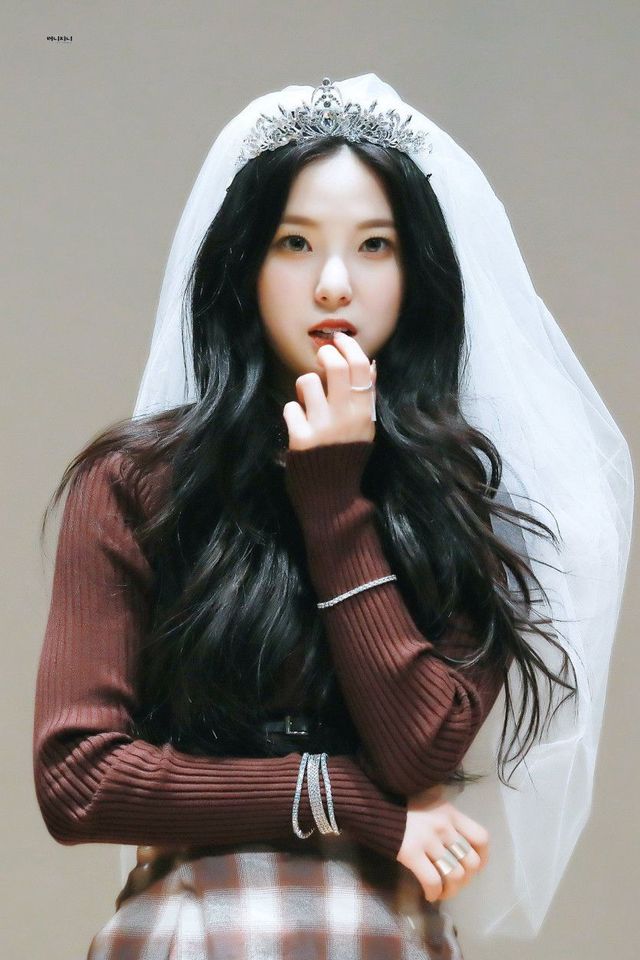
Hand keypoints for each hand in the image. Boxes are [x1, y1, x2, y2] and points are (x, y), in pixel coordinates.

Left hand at [282, 331, 376, 450]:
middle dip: (325, 354)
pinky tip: (299, 426)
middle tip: (321, 357)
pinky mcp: (301, 438)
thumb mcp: (365, 429)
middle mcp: (346, 417)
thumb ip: (366, 398)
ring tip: (308, 401)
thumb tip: (371, 364)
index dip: (349, 347)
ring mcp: (323, 427)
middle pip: (336, 366)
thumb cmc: (347, 459)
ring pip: (307, 381)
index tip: (339, 339)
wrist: (331, 498)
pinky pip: (291, 407)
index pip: (361, 368)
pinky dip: (293, 413)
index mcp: (364, 414)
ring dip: (305, 387)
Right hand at [396, 784, 488, 902]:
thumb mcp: (429, 799)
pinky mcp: (411, 852)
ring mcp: (428, 839)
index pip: (481, 838)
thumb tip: (454, 832)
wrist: (372, 801)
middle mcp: (444, 825)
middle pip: (471, 862)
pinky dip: (434, 893)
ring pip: (455, 875)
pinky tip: (429, 895)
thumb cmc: (399, 801)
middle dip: (466, 880)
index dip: (482, 857)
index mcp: (450, 812)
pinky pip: (432, 880)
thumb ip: (443, 813)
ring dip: (451, 891)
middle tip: (453, 884)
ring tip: (442, 893)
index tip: (475, 867)